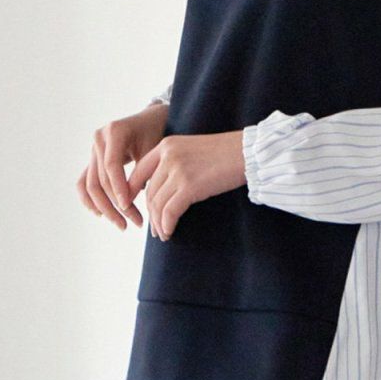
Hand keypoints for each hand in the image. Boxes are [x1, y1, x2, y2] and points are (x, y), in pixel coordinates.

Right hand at [79, 101, 170, 229]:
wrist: (151, 121)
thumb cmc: (156, 133)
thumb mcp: (154, 149)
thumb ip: (141, 173)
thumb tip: (127, 204)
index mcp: (114, 132)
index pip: (111, 166)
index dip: (119, 189)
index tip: (129, 208)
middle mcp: (99, 139)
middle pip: (100, 179)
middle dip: (115, 204)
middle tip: (133, 222)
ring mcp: (93, 150)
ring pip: (90, 185)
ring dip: (104, 208)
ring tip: (121, 224)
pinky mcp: (92, 160)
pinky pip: (84, 182)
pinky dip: (90, 200)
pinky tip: (102, 215)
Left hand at [128, 128, 247, 239]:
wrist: (248, 152)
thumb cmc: (226, 154)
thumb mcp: (192, 150)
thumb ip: (174, 163)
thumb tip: (164, 189)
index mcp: (166, 145)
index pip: (139, 172)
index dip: (132, 193)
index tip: (132, 208)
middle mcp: (167, 156)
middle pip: (149, 192)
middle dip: (150, 214)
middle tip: (154, 228)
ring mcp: (178, 170)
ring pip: (157, 203)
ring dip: (158, 223)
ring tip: (163, 234)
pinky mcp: (189, 186)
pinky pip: (169, 211)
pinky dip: (167, 225)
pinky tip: (169, 232)